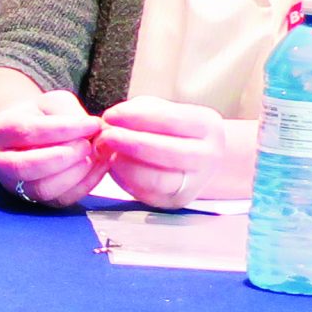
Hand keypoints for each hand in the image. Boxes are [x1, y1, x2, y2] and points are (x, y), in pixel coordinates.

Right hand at [0, 89, 105, 206]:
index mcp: (0, 131)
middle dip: (63, 156)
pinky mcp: (36, 200)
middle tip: (88, 144)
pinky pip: (60, 200)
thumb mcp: (51, 103)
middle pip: (25, 166)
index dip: (63, 129)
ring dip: (74, 173)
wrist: (29, 139)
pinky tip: (98, 166)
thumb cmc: (41, 117)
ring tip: (94, 156)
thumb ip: (70, 112)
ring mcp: (15, 185)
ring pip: (42, 189)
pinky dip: (85, 184)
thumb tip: (94, 129)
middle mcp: (1, 162)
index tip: (92, 124)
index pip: (27, 131)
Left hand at [97, 96, 224, 209]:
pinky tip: (114, 165)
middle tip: (104, 136)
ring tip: (106, 151)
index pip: (172, 121)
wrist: (194, 158)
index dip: (137, 117)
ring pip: (158, 179)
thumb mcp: (161, 111)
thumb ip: (139, 113)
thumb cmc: (171, 129)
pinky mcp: (175, 200)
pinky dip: (125, 178)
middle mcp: (207, 156)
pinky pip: (147, 193)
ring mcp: (194, 182)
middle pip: (168, 152)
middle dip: (131, 144)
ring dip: (125, 164)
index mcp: (207, 126)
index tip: (111, 115)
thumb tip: (111, 121)